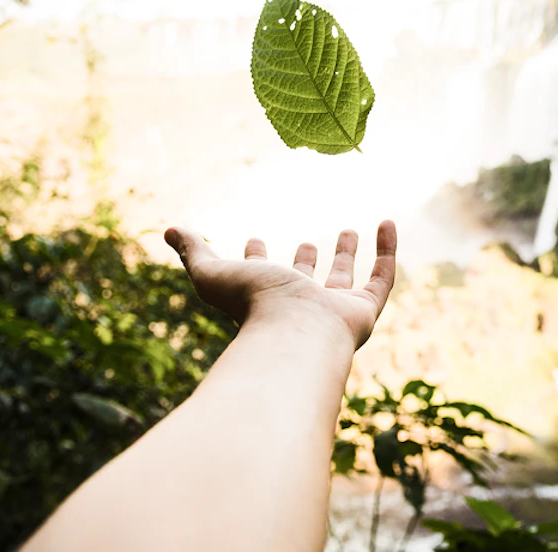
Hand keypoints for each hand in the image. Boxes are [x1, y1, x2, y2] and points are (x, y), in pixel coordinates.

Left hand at [163, 221, 397, 350]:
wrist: (293, 333)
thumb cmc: (251, 305)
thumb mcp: (212, 273)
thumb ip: (194, 251)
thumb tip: (169, 229)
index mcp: (263, 301)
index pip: (258, 279)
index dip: (254, 259)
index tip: (253, 238)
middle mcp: (298, 308)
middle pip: (304, 284)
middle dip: (306, 262)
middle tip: (309, 242)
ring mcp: (333, 312)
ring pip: (343, 282)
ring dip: (345, 256)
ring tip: (348, 229)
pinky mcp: (364, 312)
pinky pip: (382, 278)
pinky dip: (387, 250)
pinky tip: (388, 223)